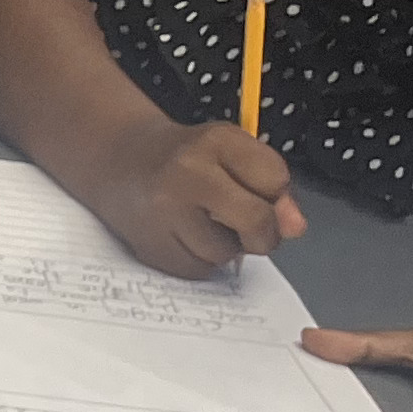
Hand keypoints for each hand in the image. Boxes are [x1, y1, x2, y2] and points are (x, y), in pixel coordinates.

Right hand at [77, 114, 306, 275]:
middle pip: (255, 220)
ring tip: (204, 226)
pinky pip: (196, 270)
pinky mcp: (148, 244)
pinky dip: (199, 261)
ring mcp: (163, 212)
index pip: (275, 180)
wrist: (118, 160)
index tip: (260, 193)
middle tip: (249, 228)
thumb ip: (271, 185)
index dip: (276, 194)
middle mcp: (187, 173)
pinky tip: (184, 239)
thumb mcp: (232, 153)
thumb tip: (295, 228)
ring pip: (224, 253)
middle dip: (262, 233)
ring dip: (224, 248)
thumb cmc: (186, 158)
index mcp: (216, 141)